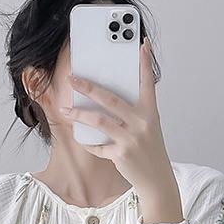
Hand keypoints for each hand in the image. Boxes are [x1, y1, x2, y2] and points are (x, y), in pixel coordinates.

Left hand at [62, 39, 184, 223]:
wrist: (157, 179)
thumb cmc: (149, 150)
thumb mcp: (148, 127)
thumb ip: (133, 113)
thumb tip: (106, 100)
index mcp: (150, 112)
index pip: (147, 83)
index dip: (145, 62)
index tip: (140, 44)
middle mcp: (141, 123)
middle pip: (111, 99)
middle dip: (89, 87)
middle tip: (73, 78)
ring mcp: (131, 139)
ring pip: (99, 121)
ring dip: (79, 115)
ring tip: (65, 109)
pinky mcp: (121, 154)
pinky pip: (98, 146)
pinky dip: (89, 144)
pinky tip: (82, 140)